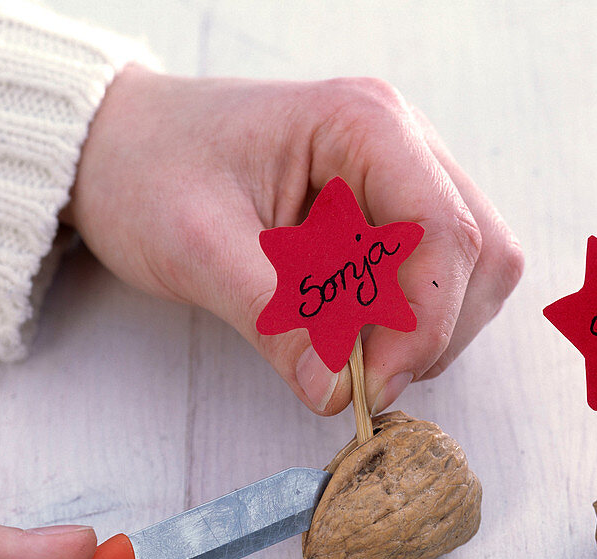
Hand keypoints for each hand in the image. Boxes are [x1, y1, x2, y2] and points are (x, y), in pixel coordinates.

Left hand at [63, 67, 523, 415]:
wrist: (116, 146)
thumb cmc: (147, 172)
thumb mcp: (199, 248)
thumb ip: (275, 321)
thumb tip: (337, 396)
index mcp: (363, 125)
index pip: (443, 233)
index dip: (423, 325)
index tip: (368, 389)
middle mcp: (400, 142)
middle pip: (479, 254)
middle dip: (431, 332)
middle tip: (359, 380)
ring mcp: (400, 175)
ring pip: (469, 271)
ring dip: (423, 332)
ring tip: (344, 353)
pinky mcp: (385, 212)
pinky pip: (430, 279)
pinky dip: (403, 323)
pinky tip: (347, 332)